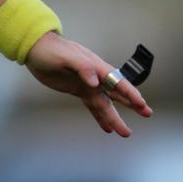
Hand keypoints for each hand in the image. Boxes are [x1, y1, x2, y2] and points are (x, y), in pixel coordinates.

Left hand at [25, 31, 152, 136]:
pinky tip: (107, 128)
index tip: (141, 103)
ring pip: (105, 103)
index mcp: (93, 65)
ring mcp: (87, 84)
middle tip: (147, 113)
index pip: (116, 80)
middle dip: (132, 102)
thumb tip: (95, 81)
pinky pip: (92, 106)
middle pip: (116, 91)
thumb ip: (81, 66)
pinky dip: (100, 117)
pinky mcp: (78, 89)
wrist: (35, 49)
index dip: (129, 91)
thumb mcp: (64, 55)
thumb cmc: (49, 49)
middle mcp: (94, 75)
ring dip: (115, 117)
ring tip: (126, 133)